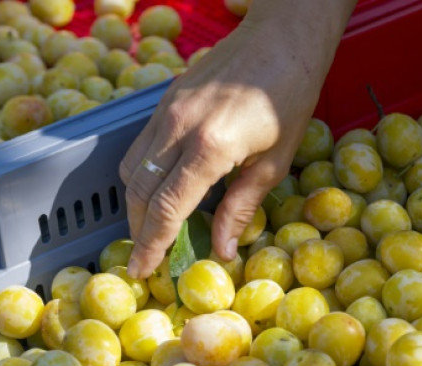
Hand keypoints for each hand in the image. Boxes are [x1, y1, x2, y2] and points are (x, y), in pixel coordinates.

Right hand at [120, 0, 355, 278]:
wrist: (282, 38)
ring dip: (135, 203)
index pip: (167, 207)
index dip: (152, 244)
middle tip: (146, 258)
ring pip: (132, 167)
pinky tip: (158, 190)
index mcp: (210, 147)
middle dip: (139, 229)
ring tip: (151, 230)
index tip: (141, 271)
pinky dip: (141, 175)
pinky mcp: (165, 99)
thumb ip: (242, 206)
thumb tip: (223, 250)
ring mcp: (167, 109)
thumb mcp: (276, 161)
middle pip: (139, 190)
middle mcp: (178, 127)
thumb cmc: (289, 98)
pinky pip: (141, 145)